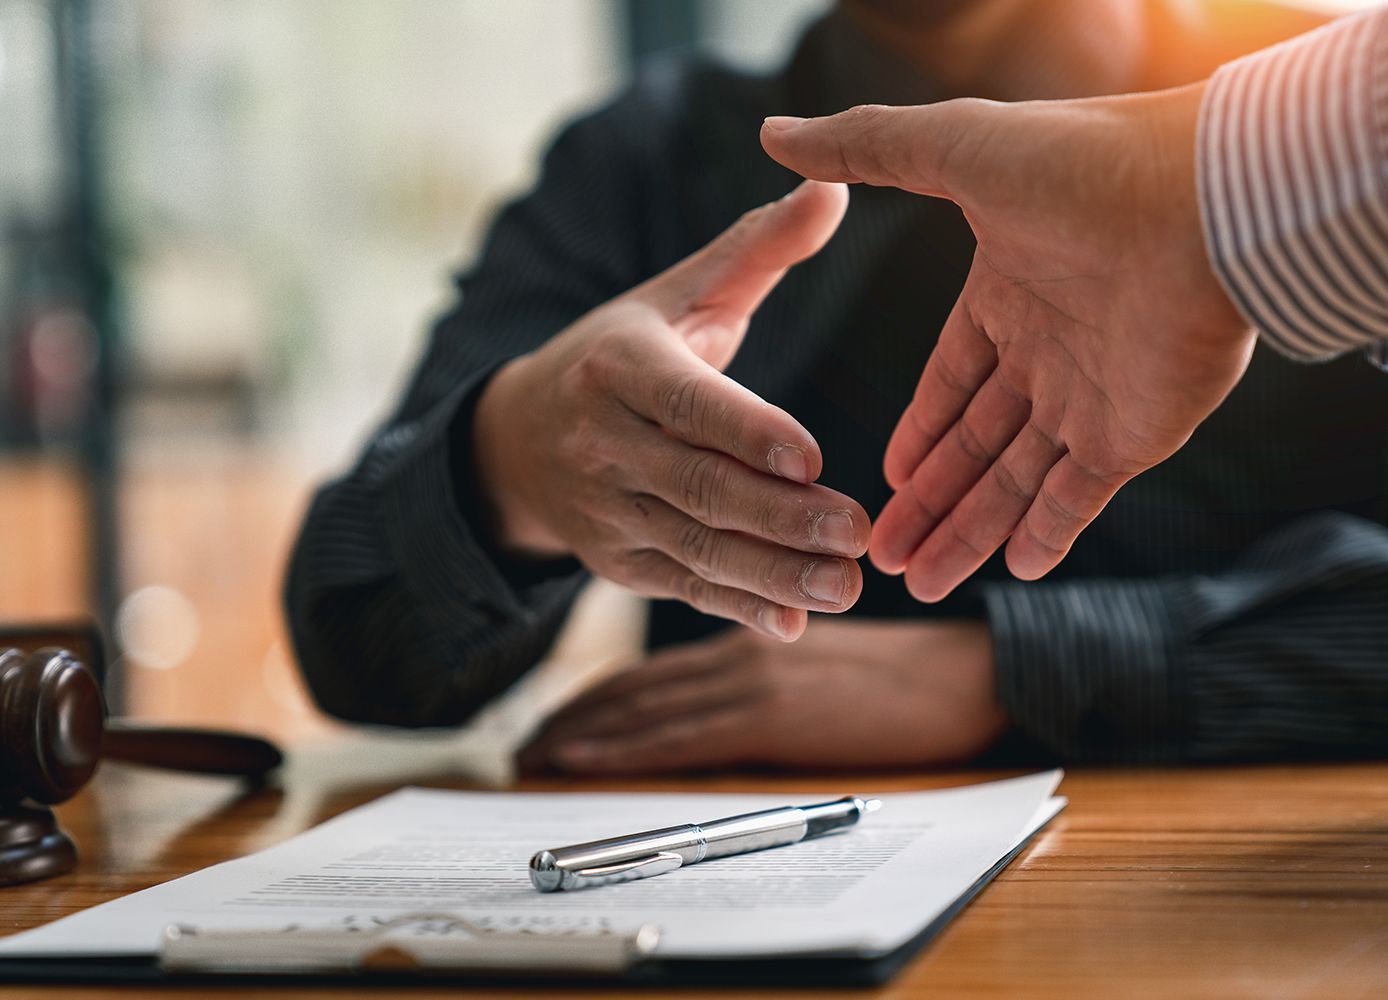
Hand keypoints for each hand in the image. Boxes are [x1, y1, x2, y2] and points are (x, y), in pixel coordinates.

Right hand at [474, 181, 870, 640]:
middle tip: (858, 532)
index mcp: (621, 366)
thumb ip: (756, 250)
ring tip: (845, 586)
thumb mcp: (675, 295)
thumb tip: (834, 186)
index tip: (811, 457)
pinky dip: (737, 608)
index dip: (747, 433)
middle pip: (699, 486)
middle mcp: (605, 442)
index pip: (688, 403)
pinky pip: (683, 587)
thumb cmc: (621, 355)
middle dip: (780, 517)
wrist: (519, 439)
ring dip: (772, 574)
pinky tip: (793, 623)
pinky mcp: (618, 561)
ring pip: (696, 547)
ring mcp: (608, 509)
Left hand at [518, 619, 1006, 773]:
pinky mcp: (770, 715)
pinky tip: (584, 757)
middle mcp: (737, 655)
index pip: (652, 672)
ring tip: (534, 756)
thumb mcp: (821, 663)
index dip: (596, 697)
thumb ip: (766, 675)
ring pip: (642, 710)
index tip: (554, 723)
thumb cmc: (904, 677)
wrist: (963, 674)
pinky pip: (678, 736)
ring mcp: (750, 683)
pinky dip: (623, 747)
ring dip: (581, 735)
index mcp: (748, 640)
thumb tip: (720, 709)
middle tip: (522, 744)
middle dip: (572, 718)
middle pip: (633, 690)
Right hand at [761, 85, 1254, 600]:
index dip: (917, 432)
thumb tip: (775, 134)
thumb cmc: (1082, 165)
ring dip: (969, 531)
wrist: (1201, 200)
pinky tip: (1010, 571)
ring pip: (1017, 481)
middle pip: (974, 445)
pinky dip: (1049, 534)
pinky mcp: (1137, 432)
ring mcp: (1093, 396)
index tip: (884, 479)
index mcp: (1007, 295)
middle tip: (878, 556)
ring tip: (918, 583)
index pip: (951, 382)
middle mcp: (1049, 351)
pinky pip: (1081, 497)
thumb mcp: (953, 149)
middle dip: (927, 502)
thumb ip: (866, 148)